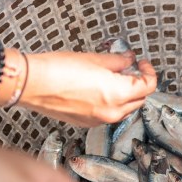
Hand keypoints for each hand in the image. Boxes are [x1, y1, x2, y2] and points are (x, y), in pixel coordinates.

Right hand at [21, 51, 156, 125]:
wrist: (32, 83)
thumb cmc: (59, 70)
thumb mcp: (95, 59)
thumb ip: (118, 61)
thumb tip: (128, 60)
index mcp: (118, 94)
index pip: (147, 86)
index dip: (148, 72)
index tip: (142, 63)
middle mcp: (112, 112)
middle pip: (139, 100)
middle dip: (138, 84)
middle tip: (129, 69)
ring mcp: (98, 120)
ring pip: (124, 109)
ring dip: (125, 95)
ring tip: (113, 78)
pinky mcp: (86, 123)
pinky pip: (107, 114)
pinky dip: (111, 103)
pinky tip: (99, 89)